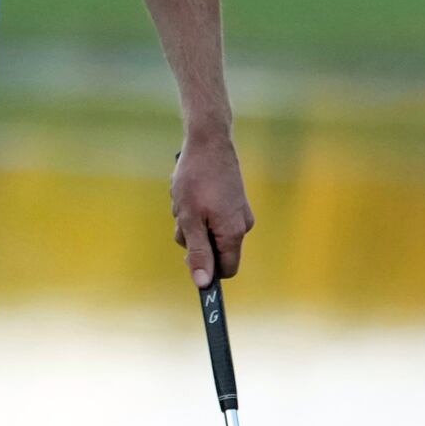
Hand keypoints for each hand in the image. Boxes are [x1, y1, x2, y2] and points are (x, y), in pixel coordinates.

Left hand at [170, 133, 254, 287]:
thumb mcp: (190, 219)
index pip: (226, 270)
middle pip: (214, 249)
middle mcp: (242, 225)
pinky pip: (211, 215)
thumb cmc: (196, 179)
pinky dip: (197, 209)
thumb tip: (203, 283)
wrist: (208, 141)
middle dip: (193, 237)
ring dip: (191, 220)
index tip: (188, 255)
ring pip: (209, 230)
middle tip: (182, 215)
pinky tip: (190, 191)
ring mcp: (238, 211)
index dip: (207, 268)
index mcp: (234, 233)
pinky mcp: (232, 200)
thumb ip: (198, 252)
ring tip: (184, 198)